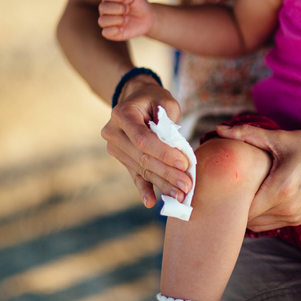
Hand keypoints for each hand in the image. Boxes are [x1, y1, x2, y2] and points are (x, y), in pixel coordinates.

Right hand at [98, 0, 153, 40]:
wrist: (146, 18)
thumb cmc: (137, 4)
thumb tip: (121, 1)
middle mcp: (105, 10)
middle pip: (102, 8)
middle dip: (117, 8)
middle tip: (128, 9)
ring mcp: (107, 21)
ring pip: (102, 21)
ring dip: (116, 19)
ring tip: (126, 19)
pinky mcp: (111, 33)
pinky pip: (105, 33)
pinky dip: (113, 30)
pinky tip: (122, 28)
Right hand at [101, 75, 192, 207]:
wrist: (136, 98)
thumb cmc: (155, 100)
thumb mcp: (165, 102)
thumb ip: (169, 123)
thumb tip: (177, 151)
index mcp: (122, 114)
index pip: (143, 139)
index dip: (164, 153)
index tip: (185, 164)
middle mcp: (113, 132)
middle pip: (143, 158)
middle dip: (167, 173)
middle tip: (187, 185)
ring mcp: (115, 147)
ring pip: (141, 169)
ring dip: (162, 183)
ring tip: (180, 195)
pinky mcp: (121, 158)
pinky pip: (134, 175)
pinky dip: (144, 188)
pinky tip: (150, 202)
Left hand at [215, 124, 300, 231]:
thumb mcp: (279, 138)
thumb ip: (247, 134)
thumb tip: (219, 129)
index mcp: (279, 191)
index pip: (242, 211)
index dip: (229, 202)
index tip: (221, 188)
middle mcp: (286, 210)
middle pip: (248, 221)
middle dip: (236, 208)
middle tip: (227, 190)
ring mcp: (294, 217)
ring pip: (259, 226)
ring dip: (249, 213)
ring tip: (242, 194)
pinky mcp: (299, 218)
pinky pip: (272, 223)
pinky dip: (262, 215)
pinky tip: (259, 197)